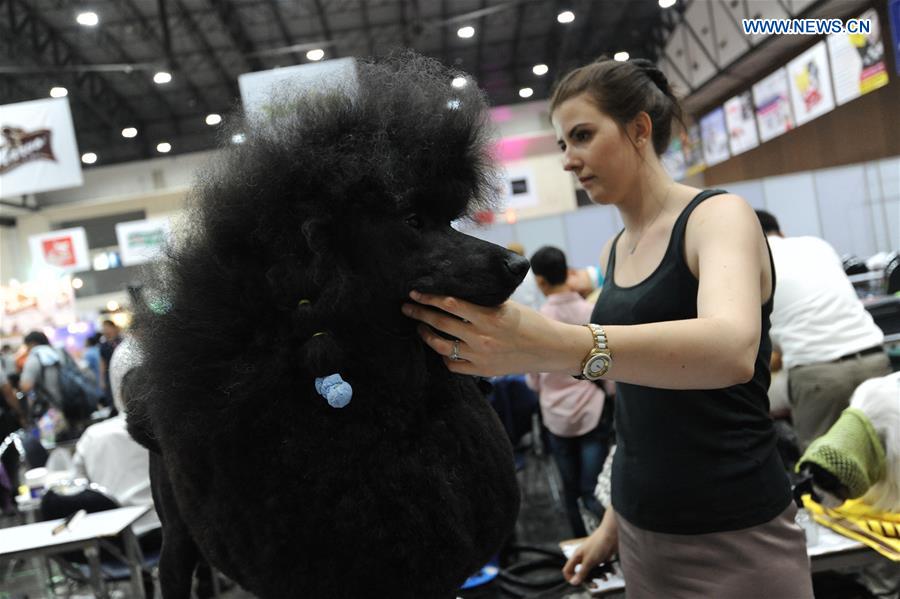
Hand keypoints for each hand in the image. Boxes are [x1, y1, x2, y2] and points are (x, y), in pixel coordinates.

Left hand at [401, 291, 582, 376]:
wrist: (549, 349)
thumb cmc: (530, 322)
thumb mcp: (508, 306)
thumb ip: (482, 302)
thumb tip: (456, 294)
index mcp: (489, 316)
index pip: (451, 303)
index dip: (430, 297)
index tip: (416, 292)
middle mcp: (482, 336)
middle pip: (441, 323)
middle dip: (420, 314)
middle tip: (406, 307)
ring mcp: (480, 355)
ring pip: (442, 346)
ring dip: (427, 335)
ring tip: (420, 328)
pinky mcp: (483, 370)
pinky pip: (454, 365)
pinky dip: (445, 357)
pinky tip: (443, 349)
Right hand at [562, 508, 617, 585]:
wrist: (612, 535)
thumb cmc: (598, 544)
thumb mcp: (589, 561)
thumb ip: (581, 572)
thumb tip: (573, 583)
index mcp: (576, 557)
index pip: (568, 570)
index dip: (571, 578)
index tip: (579, 584)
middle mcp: (583, 558)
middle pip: (582, 574)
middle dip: (589, 581)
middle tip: (596, 586)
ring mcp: (592, 558)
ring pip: (593, 572)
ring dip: (599, 576)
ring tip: (606, 577)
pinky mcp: (601, 558)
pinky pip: (602, 568)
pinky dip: (606, 571)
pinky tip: (612, 571)